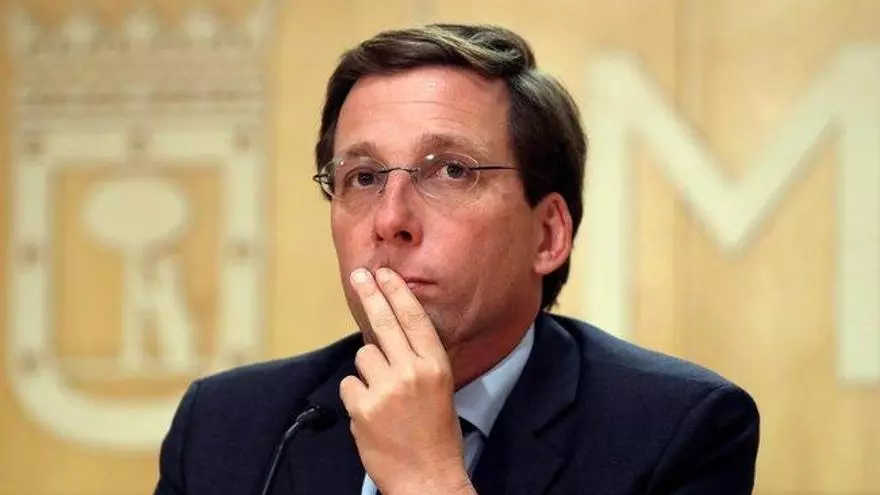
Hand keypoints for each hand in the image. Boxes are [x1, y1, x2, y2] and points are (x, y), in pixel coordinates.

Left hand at [339, 267, 475, 494]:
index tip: (385, 274)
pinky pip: (350, 385)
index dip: (397, 292)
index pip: (413, 318)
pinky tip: (372, 414)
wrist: (427, 479)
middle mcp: (412, 372)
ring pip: (363, 357)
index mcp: (435, 366)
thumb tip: (387, 334)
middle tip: (359, 276)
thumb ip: (417, 360)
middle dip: (370, 294)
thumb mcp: (440, 388)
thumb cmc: (436, 435)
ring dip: (368, 372)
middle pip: (384, 323)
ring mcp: (386, 389)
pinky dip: (356, 396)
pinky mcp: (363, 408)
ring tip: (384, 397)